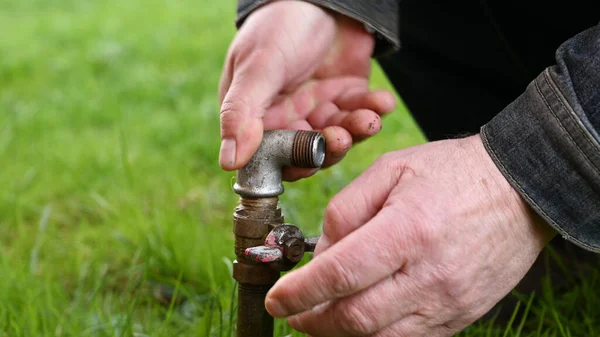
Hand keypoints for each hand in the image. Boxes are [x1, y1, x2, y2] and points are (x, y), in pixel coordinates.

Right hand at [218, 1, 395, 179]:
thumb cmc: (280, 24)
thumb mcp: (258, 66)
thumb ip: (242, 112)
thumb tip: (227, 162)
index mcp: (258, 114)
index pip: (269, 155)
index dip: (289, 164)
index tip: (306, 163)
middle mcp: (289, 116)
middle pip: (309, 153)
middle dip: (328, 150)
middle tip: (340, 137)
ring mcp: (320, 107)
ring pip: (338, 137)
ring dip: (354, 132)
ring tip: (367, 119)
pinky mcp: (348, 96)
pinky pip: (362, 114)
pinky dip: (375, 111)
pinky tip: (383, 101)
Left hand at [265, 135, 555, 335]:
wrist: (518, 191)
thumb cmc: (451, 173)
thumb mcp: (390, 170)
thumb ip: (345, 210)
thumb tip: (320, 254)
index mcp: (407, 231)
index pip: (339, 275)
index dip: (299, 293)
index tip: (275, 299)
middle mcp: (428, 275)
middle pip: (354, 318)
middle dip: (312, 320)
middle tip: (292, 311)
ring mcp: (447, 303)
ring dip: (338, 332)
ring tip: (318, 316)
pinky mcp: (460, 316)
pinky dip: (374, 334)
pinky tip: (359, 317)